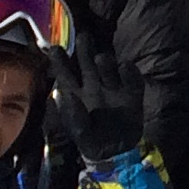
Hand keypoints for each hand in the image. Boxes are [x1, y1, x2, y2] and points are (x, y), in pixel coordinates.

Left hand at [44, 46, 140, 163]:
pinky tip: (125, 68)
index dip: (60, 62)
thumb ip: (71, 113)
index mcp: (76, 93)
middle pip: (88, 64)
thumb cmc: (91, 141)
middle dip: (85, 50)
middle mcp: (94, 86)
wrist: (115, 152)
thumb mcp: (78, 131)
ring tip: (101, 60)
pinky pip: (132, 79)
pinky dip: (130, 73)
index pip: (66, 74)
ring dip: (106, 63)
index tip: (55, 49)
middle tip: (84, 37)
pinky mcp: (132, 94)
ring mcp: (114, 89)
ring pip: (109, 68)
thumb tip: (62, 92)